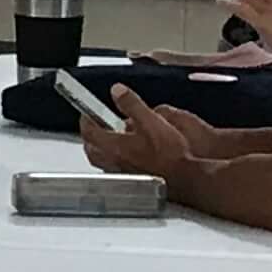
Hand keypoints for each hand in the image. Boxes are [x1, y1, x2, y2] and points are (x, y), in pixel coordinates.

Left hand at [81, 89, 204, 182]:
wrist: (184, 178)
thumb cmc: (169, 154)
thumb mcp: (151, 121)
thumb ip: (132, 104)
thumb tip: (117, 90)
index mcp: (113, 145)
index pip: (89, 130)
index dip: (86, 119)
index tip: (87, 112)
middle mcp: (112, 161)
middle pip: (91, 147)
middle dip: (90, 135)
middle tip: (94, 126)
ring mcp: (120, 173)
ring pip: (101, 160)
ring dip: (100, 148)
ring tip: (110, 139)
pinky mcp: (131, 180)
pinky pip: (114, 168)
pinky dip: (114, 159)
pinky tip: (127, 156)